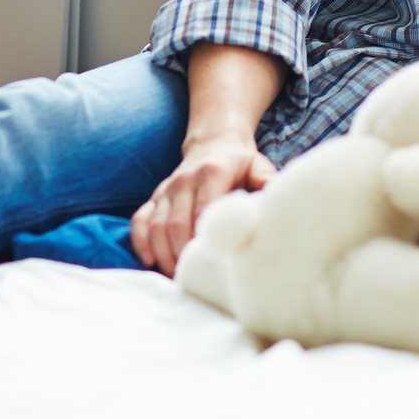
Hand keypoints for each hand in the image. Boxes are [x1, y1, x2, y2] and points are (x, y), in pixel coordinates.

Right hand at [130, 133, 276, 275]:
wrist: (214, 141)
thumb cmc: (241, 162)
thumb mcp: (259, 167)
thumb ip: (268, 184)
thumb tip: (278, 206)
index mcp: (212, 172)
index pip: (204, 208)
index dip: (205, 236)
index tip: (212, 259)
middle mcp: (184, 180)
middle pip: (177, 223)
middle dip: (183, 253)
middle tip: (193, 277)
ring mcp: (166, 189)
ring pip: (157, 225)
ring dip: (164, 253)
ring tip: (177, 276)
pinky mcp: (155, 197)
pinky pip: (141, 219)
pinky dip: (141, 240)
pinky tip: (149, 260)